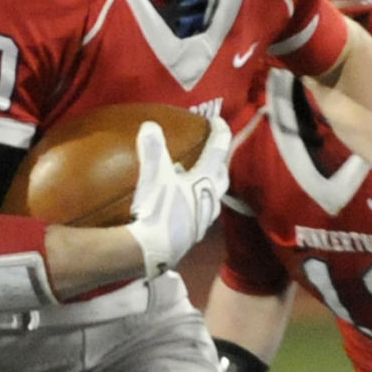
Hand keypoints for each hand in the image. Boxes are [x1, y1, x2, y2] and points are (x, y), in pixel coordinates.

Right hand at [127, 115, 231, 279]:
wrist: (153, 251)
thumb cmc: (158, 210)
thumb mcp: (154, 176)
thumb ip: (154, 150)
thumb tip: (150, 125)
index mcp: (204, 181)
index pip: (217, 151)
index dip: (219, 133)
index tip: (217, 120)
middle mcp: (208, 200)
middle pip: (221, 177)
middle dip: (220, 162)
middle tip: (215, 152)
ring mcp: (201, 220)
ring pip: (212, 198)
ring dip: (208, 185)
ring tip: (196, 178)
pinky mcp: (191, 235)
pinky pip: (198, 212)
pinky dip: (194, 202)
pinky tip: (181, 203)